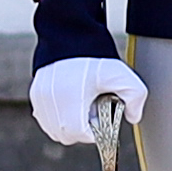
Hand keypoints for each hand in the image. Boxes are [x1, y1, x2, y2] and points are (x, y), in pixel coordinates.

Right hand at [29, 54, 145, 149]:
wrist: (70, 35)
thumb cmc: (94, 57)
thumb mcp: (122, 75)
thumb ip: (136, 98)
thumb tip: (132, 118)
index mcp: (71, 101)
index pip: (81, 134)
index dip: (95, 131)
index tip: (100, 118)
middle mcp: (51, 103)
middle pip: (66, 135)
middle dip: (81, 130)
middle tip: (91, 111)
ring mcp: (40, 99)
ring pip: (53, 129)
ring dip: (68, 125)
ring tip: (80, 106)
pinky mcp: (35, 94)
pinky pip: (43, 118)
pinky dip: (56, 117)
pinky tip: (68, 104)